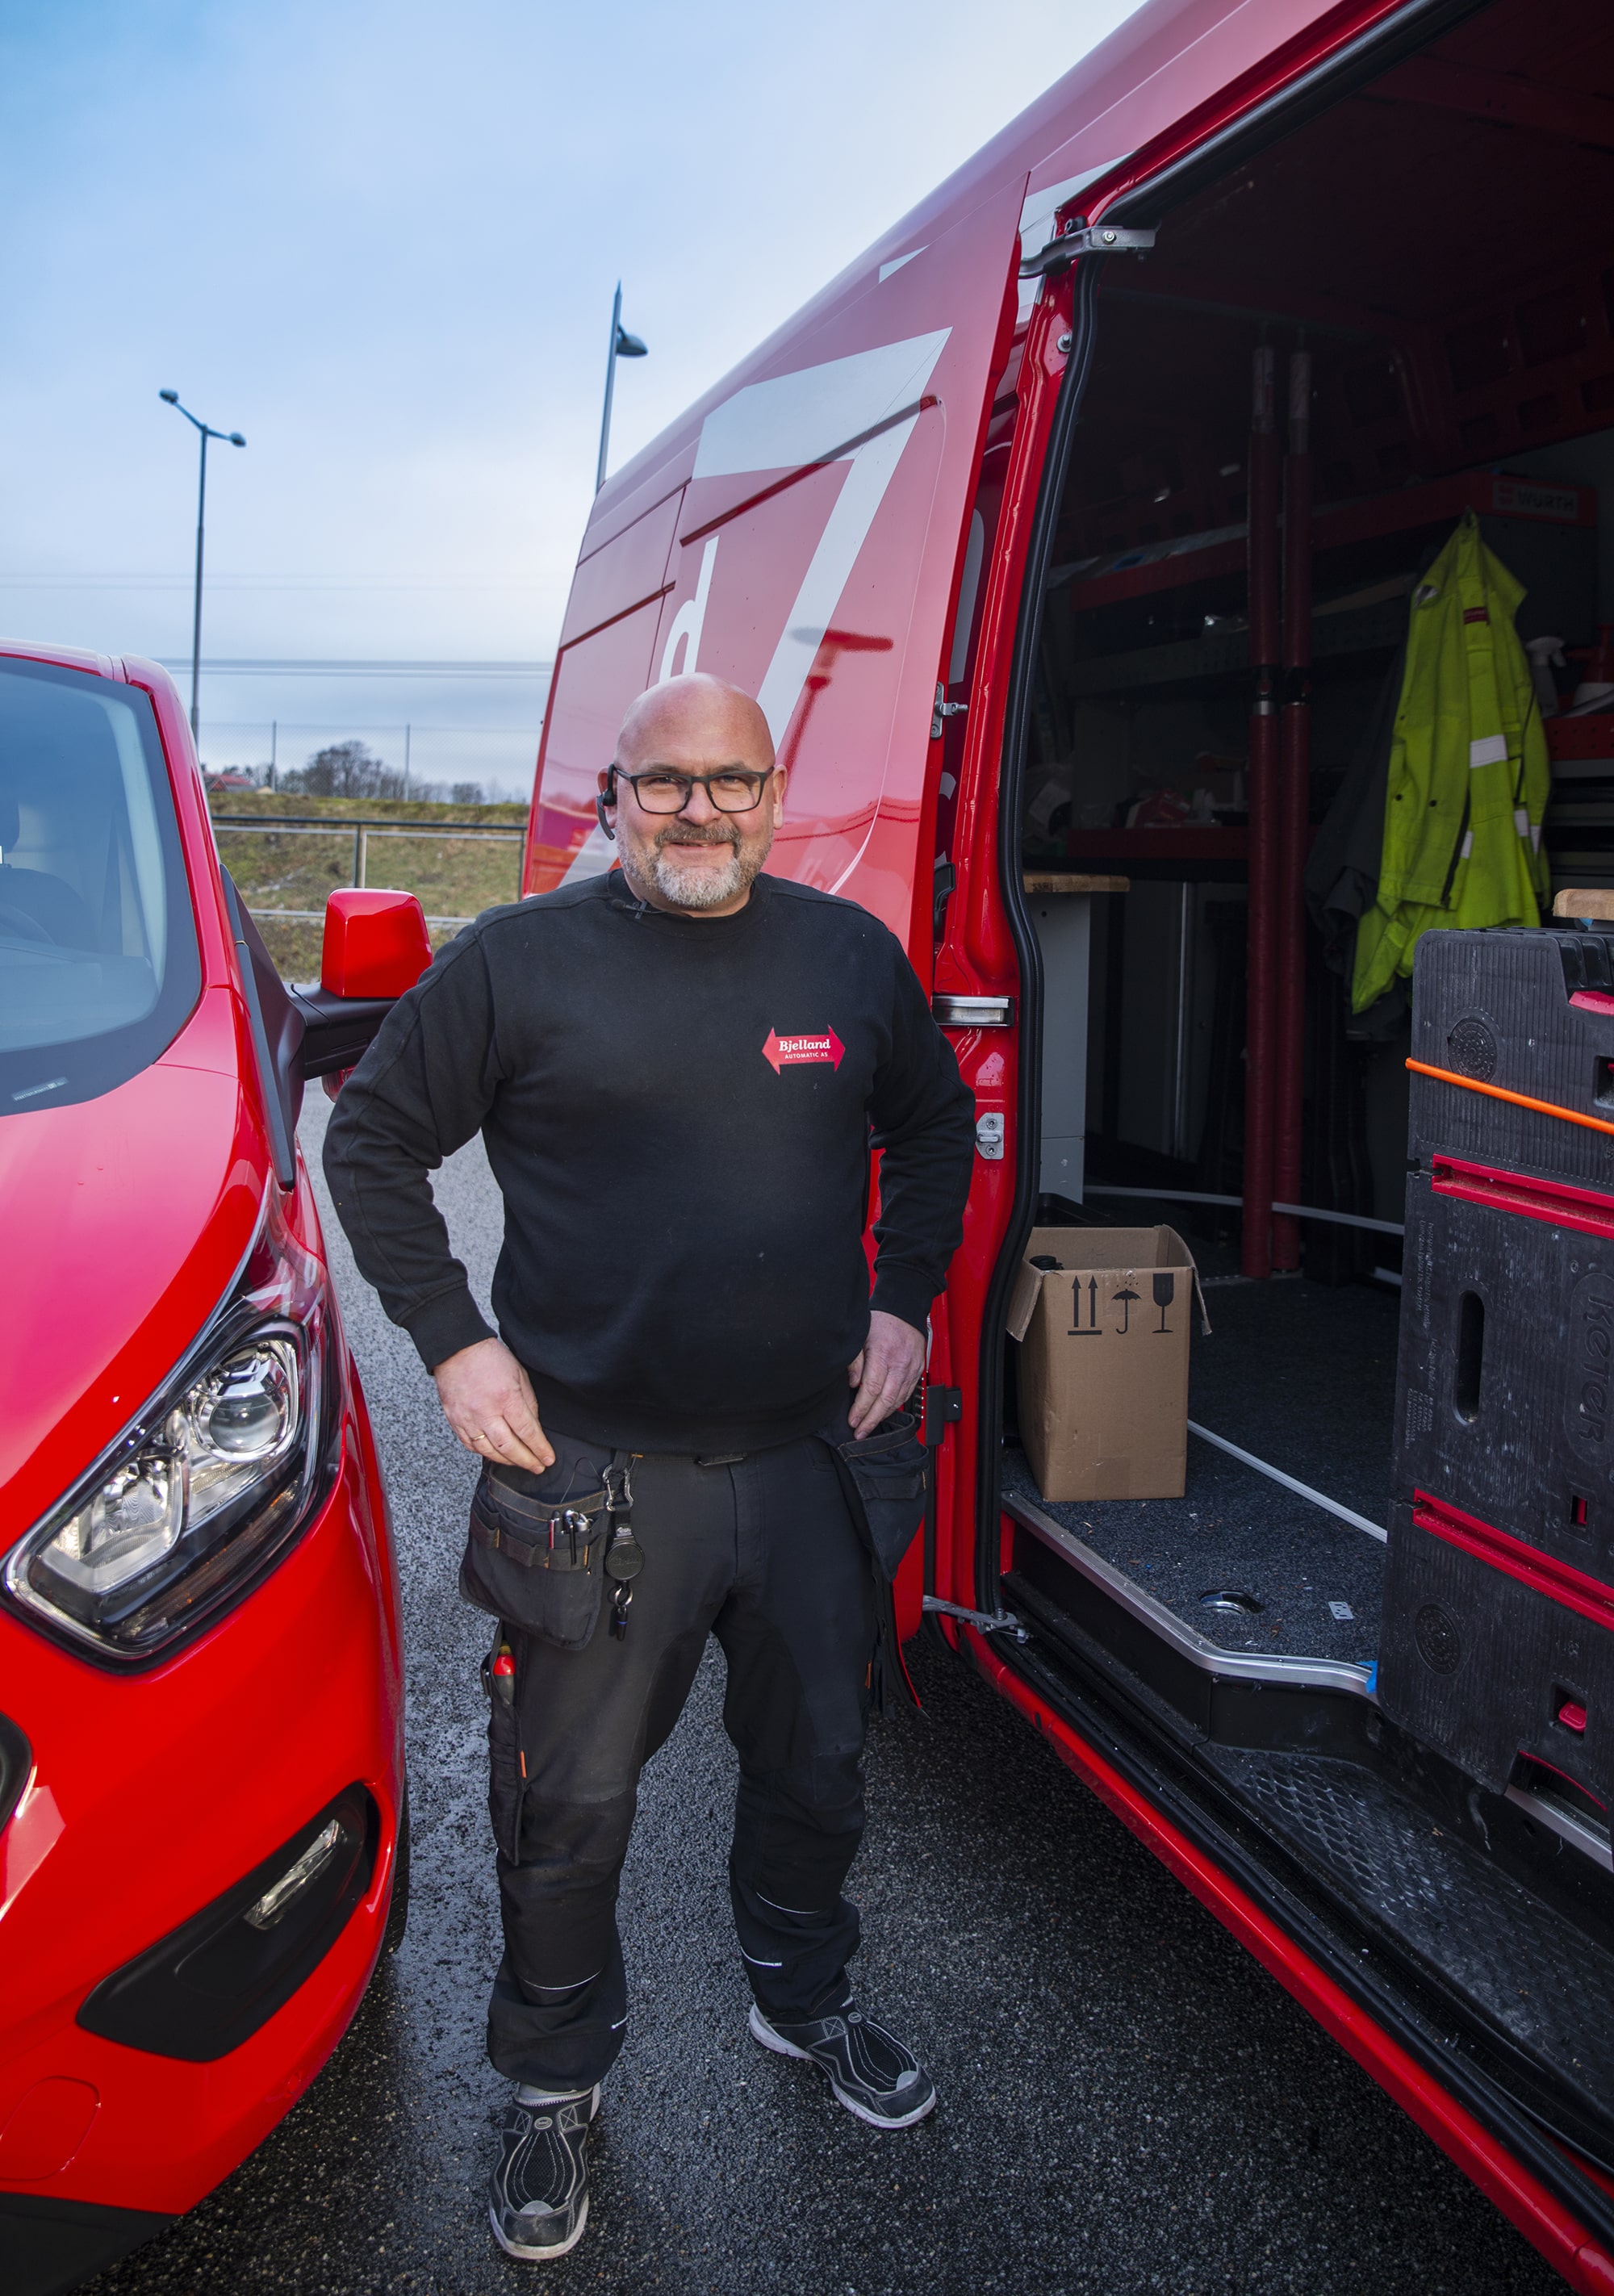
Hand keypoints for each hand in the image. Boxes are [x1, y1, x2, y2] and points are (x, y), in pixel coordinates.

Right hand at [432, 1337, 554, 1472]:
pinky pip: (470, 1445)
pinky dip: (484, 1453)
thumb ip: (528, 1403)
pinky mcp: (455, 1421)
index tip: (548, 1459)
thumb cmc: (489, 1358)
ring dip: (506, 1461)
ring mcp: (467, 1418)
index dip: (540, 1449)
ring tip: (518, 1462)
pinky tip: (495, 1454)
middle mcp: (486, 1412)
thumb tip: (533, 1427)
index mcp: (506, 1398)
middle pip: (509, 1447)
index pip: (527, 1432)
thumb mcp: (519, 1375)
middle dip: (526, 1461)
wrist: (457, 1349)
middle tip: (537, 1467)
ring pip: (489, 1451)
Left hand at [847, 1309, 926, 1437]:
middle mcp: (900, 1364)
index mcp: (883, 1354)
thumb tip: (854, 1385)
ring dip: (883, 1416)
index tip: (852, 1420)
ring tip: (869, 1427)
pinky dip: (895, 1407)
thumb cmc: (881, 1321)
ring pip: (898, 1401)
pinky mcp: (917, 1372)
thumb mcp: (860, 1336)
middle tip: (860, 1432)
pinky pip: (907, 1395)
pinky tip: (884, 1413)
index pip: (872, 1389)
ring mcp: (911, 1369)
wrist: (905, 1311)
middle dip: (871, 1420)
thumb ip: (855, 1361)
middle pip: (886, 1400)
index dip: (861, 1408)